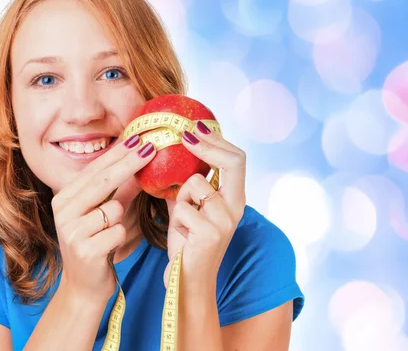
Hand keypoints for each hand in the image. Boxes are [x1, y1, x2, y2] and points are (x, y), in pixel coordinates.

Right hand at [52, 136, 155, 303]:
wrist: (83, 288)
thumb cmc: (96, 246)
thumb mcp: (104, 215)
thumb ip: (119, 190)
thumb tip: (139, 162)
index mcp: (64, 198)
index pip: (94, 169)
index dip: (118, 153)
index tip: (139, 139)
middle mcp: (63, 211)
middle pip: (102, 181)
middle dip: (128, 163)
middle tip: (150, 148)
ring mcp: (71, 231)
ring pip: (114, 208)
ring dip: (121, 218)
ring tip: (109, 234)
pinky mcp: (84, 250)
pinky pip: (118, 231)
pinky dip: (121, 237)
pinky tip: (110, 248)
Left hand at [164, 121, 246, 291]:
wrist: (188, 279)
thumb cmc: (187, 242)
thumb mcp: (189, 206)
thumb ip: (186, 183)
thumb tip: (170, 153)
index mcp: (234, 198)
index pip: (236, 158)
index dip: (217, 140)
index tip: (195, 127)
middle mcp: (236, 207)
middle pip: (233, 161)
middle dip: (207, 144)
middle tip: (185, 133)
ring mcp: (226, 220)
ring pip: (195, 184)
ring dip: (180, 197)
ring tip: (182, 220)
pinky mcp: (212, 233)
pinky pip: (182, 208)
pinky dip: (175, 219)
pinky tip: (181, 236)